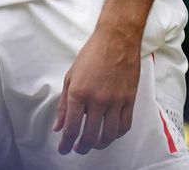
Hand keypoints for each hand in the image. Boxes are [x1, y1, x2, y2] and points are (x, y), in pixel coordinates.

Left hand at [53, 26, 140, 154]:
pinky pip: (124, 126)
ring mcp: (116, 101)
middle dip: (81, 147)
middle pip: (89, 136)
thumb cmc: (92, 54)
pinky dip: (116, 135)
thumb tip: (58, 126)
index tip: (64, 149)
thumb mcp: (71, 77)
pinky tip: (110, 134)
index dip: (66, 143)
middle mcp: (97, 100)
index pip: (71, 127)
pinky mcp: (130, 100)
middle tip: (78, 149)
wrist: (117, 39)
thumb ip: (64, 104)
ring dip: (99, 144)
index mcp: (79, 93)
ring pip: (108, 135)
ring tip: (93, 144)